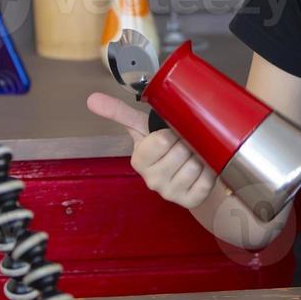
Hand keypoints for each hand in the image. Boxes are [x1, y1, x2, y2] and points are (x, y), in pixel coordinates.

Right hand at [86, 92, 219, 208]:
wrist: (181, 171)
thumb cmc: (162, 146)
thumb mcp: (142, 128)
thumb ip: (119, 112)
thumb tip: (92, 99)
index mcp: (139, 161)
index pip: (162, 141)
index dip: (173, 132)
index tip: (172, 133)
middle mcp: (152, 181)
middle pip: (181, 152)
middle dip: (188, 142)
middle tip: (185, 143)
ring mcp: (171, 194)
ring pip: (195, 165)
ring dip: (200, 155)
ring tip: (194, 154)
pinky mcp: (190, 201)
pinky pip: (207, 180)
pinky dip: (209, 170)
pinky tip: (202, 167)